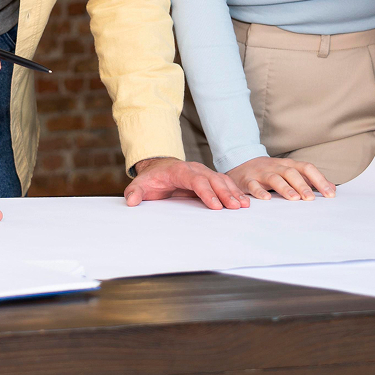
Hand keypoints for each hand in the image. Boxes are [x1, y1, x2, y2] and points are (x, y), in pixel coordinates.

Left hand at [124, 157, 249, 209]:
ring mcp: (204, 173)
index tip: (215, 206)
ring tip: (243, 206)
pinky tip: (244, 202)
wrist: (159, 167)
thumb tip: (131, 201)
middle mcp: (195, 170)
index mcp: (180, 171)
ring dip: (233, 192)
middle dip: (224, 193)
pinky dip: (234, 192)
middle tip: (235, 207)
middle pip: (212, 180)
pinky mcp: (210, 179)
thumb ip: (135, 192)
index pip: (195, 180)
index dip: (206, 192)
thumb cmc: (152, 178)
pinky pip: (224, 184)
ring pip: (221, 181)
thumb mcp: (140, 184)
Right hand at [227, 156, 335, 201]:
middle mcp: (276, 167)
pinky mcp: (248, 180)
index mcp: (288, 165)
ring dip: (285, 188)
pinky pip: (253, 185)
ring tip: (294, 199)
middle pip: (291, 172)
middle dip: (302, 185)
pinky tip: (267, 199)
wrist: (241, 164)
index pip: (306, 168)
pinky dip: (260, 192)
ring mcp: (261, 172)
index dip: (319, 180)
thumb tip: (332, 189)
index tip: (330, 194)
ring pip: (274, 178)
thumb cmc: (271, 172)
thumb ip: (310, 180)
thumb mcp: (290, 172)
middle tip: (311, 198)